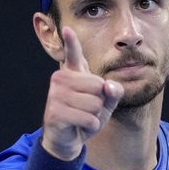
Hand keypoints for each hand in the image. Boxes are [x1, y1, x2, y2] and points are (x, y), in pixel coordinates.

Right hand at [41, 26, 122, 160]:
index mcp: (73, 73)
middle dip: (100, 103)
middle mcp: (61, 79)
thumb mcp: (105, 104)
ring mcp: (56, 94)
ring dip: (94, 116)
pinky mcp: (55, 112)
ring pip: (94, 103)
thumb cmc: (86, 117)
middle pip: (98, 86)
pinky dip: (90, 126)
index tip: (68, 29)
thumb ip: (113, 92)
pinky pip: (88, 118)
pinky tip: (79, 127)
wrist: (69, 140)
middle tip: (86, 111)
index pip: (73, 54)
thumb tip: (108, 86)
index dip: (71, 42)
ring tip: (82, 119)